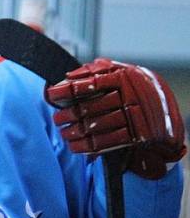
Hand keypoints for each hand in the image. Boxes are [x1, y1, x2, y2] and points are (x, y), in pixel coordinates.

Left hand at [46, 58, 184, 178]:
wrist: (166, 115)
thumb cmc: (136, 90)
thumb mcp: (123, 74)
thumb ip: (97, 71)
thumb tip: (68, 76)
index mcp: (125, 77)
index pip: (90, 83)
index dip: (67, 90)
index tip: (51, 94)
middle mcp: (130, 95)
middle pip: (89, 107)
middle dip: (67, 115)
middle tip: (56, 118)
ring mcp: (134, 116)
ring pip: (94, 127)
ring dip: (73, 132)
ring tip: (64, 133)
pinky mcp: (136, 136)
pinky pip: (105, 143)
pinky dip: (85, 147)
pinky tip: (74, 146)